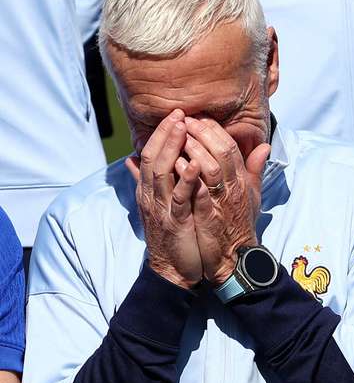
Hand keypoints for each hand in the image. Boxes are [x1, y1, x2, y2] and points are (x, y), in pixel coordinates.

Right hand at [125, 110, 203, 288]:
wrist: (173, 269)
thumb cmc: (172, 235)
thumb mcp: (160, 204)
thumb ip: (148, 181)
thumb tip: (131, 158)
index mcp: (149, 190)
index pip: (150, 154)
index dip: (161, 134)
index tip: (175, 114)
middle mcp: (151, 196)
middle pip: (152, 158)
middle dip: (165, 134)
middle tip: (178, 114)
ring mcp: (161, 208)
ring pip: (161, 173)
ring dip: (172, 149)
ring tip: (183, 129)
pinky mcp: (174, 222)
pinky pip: (179, 198)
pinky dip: (185, 180)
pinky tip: (193, 165)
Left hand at [183, 117, 269, 284]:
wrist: (235, 257)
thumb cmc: (240, 225)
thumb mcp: (252, 195)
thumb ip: (255, 169)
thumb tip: (264, 145)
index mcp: (243, 180)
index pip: (231, 146)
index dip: (214, 130)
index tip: (197, 118)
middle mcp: (236, 188)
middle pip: (224, 151)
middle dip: (204, 133)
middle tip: (185, 120)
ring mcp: (224, 202)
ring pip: (213, 168)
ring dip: (196, 150)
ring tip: (179, 136)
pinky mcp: (211, 218)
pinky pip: (201, 194)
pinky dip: (191, 178)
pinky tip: (177, 165)